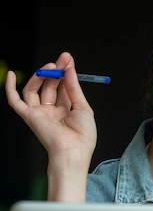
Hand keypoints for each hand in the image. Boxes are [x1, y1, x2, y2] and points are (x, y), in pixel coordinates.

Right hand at [6, 52, 96, 200]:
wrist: (73, 151)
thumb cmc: (82, 136)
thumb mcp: (83, 107)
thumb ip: (73, 87)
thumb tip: (69, 69)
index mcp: (66, 111)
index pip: (63, 87)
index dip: (65, 72)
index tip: (68, 59)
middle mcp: (52, 112)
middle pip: (50, 86)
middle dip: (55, 71)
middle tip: (62, 59)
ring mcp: (39, 114)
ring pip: (34, 90)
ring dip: (41, 76)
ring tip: (51, 67)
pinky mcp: (29, 116)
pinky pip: (15, 101)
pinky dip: (10, 88)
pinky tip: (12, 74)